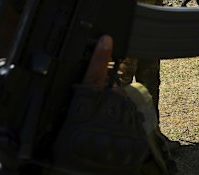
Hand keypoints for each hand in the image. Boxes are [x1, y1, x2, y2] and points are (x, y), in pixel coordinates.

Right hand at [52, 34, 148, 171]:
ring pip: (125, 106)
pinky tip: (115, 139)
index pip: (92, 78)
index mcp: (83, 111)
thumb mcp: (62, 130)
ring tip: (104, 131)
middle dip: (108, 97)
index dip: (100, 57)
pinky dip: (126, 127)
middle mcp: (106, 116)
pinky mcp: (137, 138)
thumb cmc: (67, 159)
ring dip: (118, 112)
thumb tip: (82, 87)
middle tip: (96, 117)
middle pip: (113, 91)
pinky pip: (134, 123)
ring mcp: (124, 127)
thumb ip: (75, 104)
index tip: (106, 40)